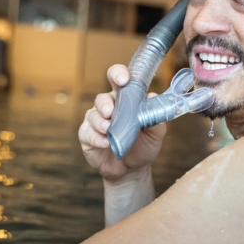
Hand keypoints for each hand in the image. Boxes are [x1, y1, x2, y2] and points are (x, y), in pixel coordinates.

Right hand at [78, 64, 165, 182]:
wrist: (132, 170)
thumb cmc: (144, 146)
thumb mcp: (155, 134)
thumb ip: (155, 116)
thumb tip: (152, 97)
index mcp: (126, 99)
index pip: (118, 79)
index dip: (119, 74)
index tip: (123, 79)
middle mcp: (109, 107)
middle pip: (101, 97)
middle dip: (104, 103)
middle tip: (110, 110)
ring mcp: (96, 120)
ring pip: (93, 115)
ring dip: (101, 122)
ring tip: (108, 130)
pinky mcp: (87, 135)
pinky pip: (88, 133)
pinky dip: (97, 138)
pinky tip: (105, 143)